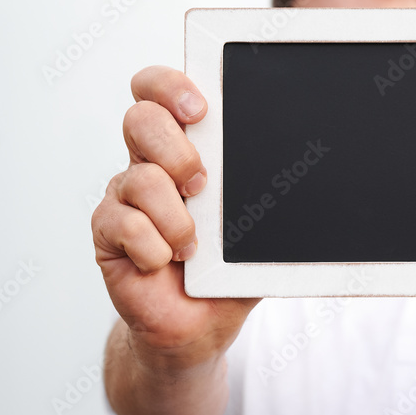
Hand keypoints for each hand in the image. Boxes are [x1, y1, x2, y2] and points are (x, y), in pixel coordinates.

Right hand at [91, 66, 258, 369]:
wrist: (198, 328)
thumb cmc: (226, 272)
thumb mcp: (257, 231)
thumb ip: (268, 198)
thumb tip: (308, 174)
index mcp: (182, 149)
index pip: (158, 91)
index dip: (169, 86)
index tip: (201, 110)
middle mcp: (148, 165)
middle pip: (140, 118)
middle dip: (175, 148)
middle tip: (202, 185)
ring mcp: (124, 198)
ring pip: (138, 177)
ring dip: (176, 218)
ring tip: (192, 246)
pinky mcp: (107, 234)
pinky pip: (124, 223)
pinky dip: (154, 248)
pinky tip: (165, 263)